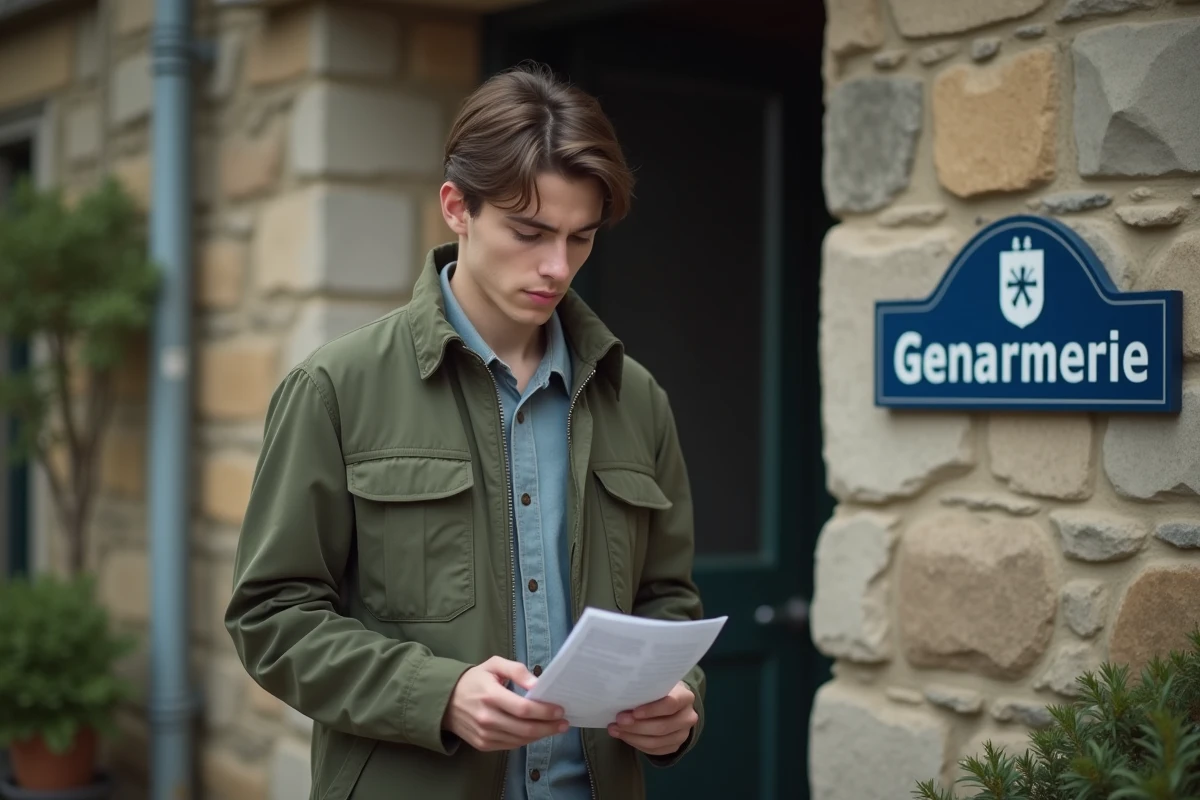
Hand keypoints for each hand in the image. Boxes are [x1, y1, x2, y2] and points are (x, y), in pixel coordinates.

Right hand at [443, 656, 568, 751]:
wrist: (445, 701)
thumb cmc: (474, 680)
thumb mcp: (493, 665)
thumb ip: (516, 670)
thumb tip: (537, 683)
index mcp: (490, 695)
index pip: (523, 709)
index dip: (544, 711)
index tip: (560, 710)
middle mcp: (486, 718)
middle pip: (525, 728)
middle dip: (549, 727)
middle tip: (564, 723)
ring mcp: (484, 734)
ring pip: (520, 740)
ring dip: (540, 735)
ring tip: (554, 728)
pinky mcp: (483, 745)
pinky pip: (511, 745)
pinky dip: (526, 740)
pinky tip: (535, 732)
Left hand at [608, 681, 696, 755]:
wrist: (673, 702)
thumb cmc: (660, 690)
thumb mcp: (656, 684)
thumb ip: (645, 689)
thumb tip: (621, 698)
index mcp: (685, 697)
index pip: (671, 704)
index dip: (651, 710)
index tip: (633, 711)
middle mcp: (688, 717)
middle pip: (662, 727)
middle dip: (637, 726)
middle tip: (618, 721)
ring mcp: (683, 734)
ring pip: (657, 741)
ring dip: (633, 736)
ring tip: (615, 729)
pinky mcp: (674, 746)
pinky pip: (654, 750)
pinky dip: (636, 744)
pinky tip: (624, 736)